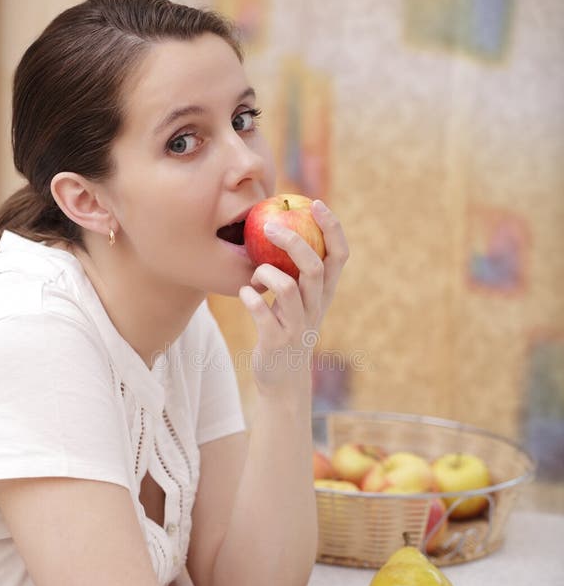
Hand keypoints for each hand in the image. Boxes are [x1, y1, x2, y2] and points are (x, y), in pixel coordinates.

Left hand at [239, 199, 347, 390]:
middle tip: (269, 227)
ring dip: (266, 274)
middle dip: (293, 242)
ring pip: (288, 289)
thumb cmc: (286, 330)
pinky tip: (245, 294)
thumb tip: (278, 228)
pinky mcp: (276, 342)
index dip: (332, 228)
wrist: (283, 380)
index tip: (316, 204)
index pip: (339, 255)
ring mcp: (297, 326)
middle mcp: (316, 308)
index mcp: (324, 294)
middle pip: (314, 267)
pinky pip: (262, 313)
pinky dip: (250, 298)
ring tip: (256, 276)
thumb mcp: (299, 301)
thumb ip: (296, 273)